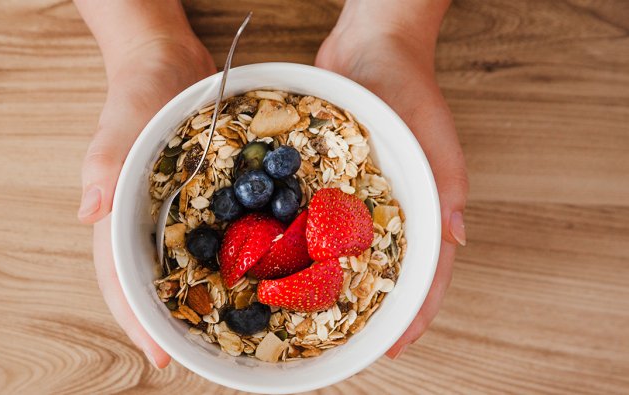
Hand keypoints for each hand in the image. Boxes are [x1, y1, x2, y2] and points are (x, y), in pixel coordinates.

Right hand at [79, 36, 215, 366]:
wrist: (168, 64)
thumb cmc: (136, 92)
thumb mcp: (120, 122)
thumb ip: (103, 164)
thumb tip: (88, 215)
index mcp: (121, 215)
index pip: (121, 279)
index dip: (138, 321)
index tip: (160, 358)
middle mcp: (148, 223)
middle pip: (154, 284)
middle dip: (172, 324)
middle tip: (199, 361)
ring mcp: (178, 214)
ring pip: (186, 268)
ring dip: (202, 299)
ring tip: (229, 333)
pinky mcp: (204, 200)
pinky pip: (217, 237)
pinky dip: (229, 260)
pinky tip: (255, 276)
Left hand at [316, 1, 467, 357]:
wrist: (368, 47)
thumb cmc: (409, 88)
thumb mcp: (434, 136)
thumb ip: (448, 187)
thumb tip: (456, 240)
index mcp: (424, 204)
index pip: (428, 270)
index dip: (414, 311)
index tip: (395, 345)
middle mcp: (391, 207)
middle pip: (386, 269)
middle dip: (372, 307)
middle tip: (350, 340)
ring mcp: (359, 195)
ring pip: (351, 250)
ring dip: (339, 281)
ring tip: (317, 313)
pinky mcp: (330, 179)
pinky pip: (320, 219)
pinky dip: (309, 243)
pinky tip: (290, 262)